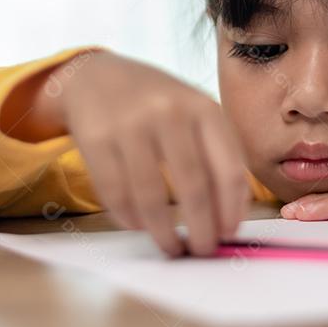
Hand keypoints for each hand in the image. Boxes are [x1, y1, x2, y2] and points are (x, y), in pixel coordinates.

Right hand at [43, 49, 251, 256]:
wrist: (96, 75)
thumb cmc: (156, 102)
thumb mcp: (194, 111)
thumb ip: (216, 154)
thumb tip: (230, 217)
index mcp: (203, 108)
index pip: (229, 170)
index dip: (231, 210)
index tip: (229, 234)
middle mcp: (169, 112)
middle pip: (194, 188)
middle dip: (202, 230)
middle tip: (202, 251)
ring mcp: (130, 124)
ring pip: (151, 197)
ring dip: (163, 233)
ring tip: (171, 246)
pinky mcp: (96, 139)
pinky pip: (116, 193)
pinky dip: (130, 218)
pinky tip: (139, 225)